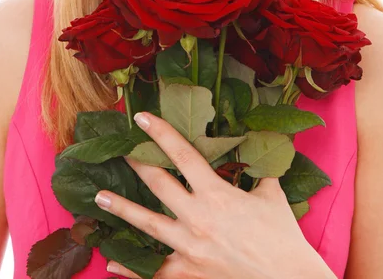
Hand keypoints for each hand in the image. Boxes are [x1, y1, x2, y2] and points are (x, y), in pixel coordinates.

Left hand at [95, 111, 335, 278]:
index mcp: (217, 194)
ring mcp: (189, 248)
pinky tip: (112, 263)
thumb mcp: (272, 194)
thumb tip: (258, 148)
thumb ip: (258, 170)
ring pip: (147, 224)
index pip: (183, 154)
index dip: (161, 133)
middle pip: (158, 184)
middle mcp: (197, 218)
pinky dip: (131, 269)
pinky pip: (154, 272)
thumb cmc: (282, 236)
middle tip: (119, 150)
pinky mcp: (189, 274)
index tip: (142, 118)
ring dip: (122, 209)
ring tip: (99, 197)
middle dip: (137, 163)